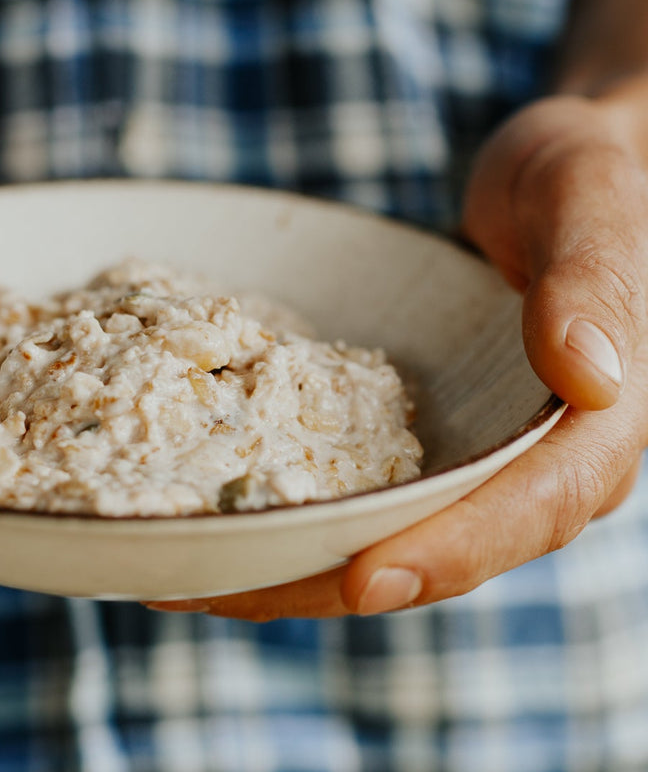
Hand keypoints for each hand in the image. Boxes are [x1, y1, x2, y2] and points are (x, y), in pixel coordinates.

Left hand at [147, 89, 647, 619]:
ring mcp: (463, 459)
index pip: (529, 512)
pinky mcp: (414, 439)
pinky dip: (284, 506)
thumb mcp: (593, 202)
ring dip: (281, 563)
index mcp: (590, 433)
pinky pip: (353, 488)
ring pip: (377, 535)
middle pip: (428, 549)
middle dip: (321, 582)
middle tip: (211, 592)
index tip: (362, 580)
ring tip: (177, 571)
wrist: (551, 187)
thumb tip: (590, 378)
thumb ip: (595, 282)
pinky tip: (208, 509)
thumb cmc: (589, 179)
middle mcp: (525, 468)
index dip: (448, 554)